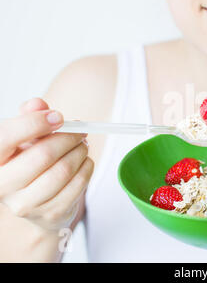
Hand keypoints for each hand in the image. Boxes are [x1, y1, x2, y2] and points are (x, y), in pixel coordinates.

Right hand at [0, 98, 93, 230]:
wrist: (37, 202)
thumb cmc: (29, 161)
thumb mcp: (25, 137)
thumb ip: (29, 117)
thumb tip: (37, 103)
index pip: (6, 137)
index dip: (35, 123)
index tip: (58, 116)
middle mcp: (1, 185)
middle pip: (43, 154)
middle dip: (68, 138)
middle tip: (80, 131)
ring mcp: (24, 204)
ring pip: (64, 170)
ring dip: (80, 153)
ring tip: (83, 146)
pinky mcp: (49, 214)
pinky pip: (77, 185)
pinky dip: (86, 168)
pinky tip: (84, 162)